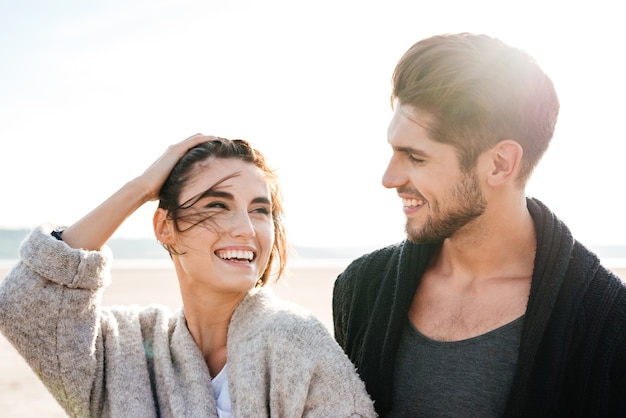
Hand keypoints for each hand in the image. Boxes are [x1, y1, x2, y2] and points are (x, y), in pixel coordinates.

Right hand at [59, 134, 216, 249]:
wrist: (143, 188)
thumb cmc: (155, 191)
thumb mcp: (171, 187)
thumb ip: (178, 187)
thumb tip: (184, 201)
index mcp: (172, 158)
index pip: (190, 149)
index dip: (202, 148)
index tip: (215, 150)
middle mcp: (173, 151)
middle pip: (194, 141)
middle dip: (207, 140)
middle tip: (221, 142)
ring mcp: (174, 149)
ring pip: (195, 138)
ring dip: (208, 137)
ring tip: (221, 139)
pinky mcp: (175, 151)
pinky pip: (194, 141)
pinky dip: (205, 139)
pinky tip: (216, 138)